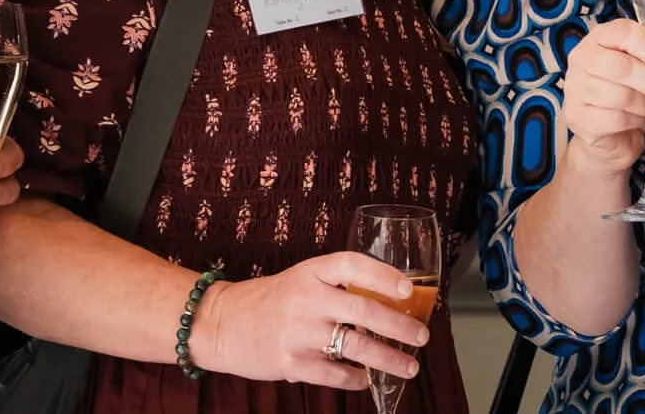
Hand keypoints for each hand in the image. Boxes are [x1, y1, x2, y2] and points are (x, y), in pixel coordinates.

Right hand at [189, 251, 428, 388]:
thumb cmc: (270, 299)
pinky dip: (356, 379)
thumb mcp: (302, 279)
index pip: (353, 265)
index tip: (409, 290)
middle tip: (421, 336)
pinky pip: (334, 373)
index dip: (384, 276)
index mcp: (311, 272)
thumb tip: (386, 301)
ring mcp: (299, 332)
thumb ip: (336, 286)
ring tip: (409, 367)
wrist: (223, 323)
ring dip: (388, 359)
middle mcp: (307, 299)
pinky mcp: (290, 362)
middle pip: (364, 310)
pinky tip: (366, 380)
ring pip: (356, 347)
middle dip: (399, 326)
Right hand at [557, 19, 644, 176]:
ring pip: (622, 96)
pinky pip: (616, 119)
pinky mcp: (577, 116)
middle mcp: (582, 58)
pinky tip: (636, 120)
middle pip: (624, 66)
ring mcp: (576, 88)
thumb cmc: (631, 93)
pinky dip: (635, 121)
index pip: (624, 32)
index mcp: (600, 38)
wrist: (610, 133)